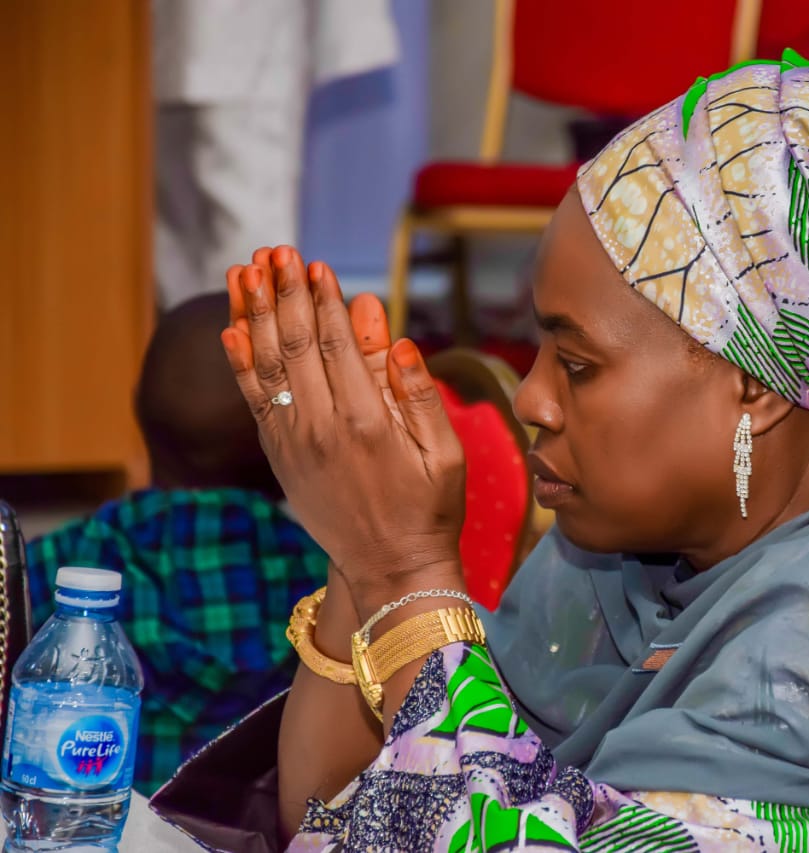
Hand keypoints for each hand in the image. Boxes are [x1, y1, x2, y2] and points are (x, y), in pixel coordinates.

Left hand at [220, 246, 465, 602]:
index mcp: (368, 422)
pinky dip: (239, 362)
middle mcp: (322, 428)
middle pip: (294, 344)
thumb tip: (395, 336)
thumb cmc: (429, 507)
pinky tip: (231, 329)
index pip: (337, 344)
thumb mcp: (444, 452)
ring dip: (251, 314)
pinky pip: (253, 399)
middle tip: (275, 251)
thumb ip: (416, 392)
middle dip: (283, 293)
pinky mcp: (279, 456)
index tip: (316, 265)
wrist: (389, 567)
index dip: (324, 300)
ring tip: (243, 271)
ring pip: (265, 365)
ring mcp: (294, 442)